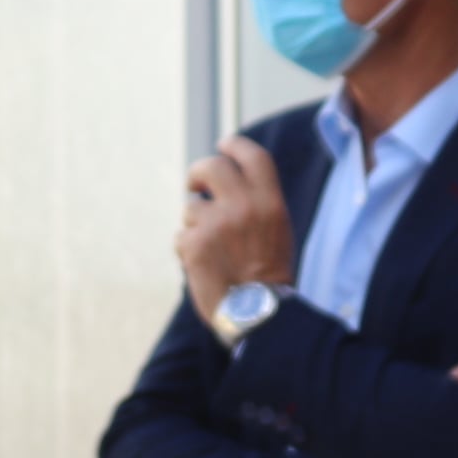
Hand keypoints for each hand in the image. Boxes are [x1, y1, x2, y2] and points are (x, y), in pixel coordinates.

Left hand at [177, 137, 297, 320]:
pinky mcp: (195, 244)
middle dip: (198, 172)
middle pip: (212, 167)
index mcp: (270, 202)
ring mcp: (217, 223)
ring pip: (191, 208)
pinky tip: (204, 268)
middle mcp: (244, 206)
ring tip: (212, 251)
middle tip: (193, 184)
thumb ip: (255, 202)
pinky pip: (181, 237)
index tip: (223, 144)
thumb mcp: (276, 230)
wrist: (260, 313)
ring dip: (195, 225)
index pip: (253, 156)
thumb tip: (225, 182)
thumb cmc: (268, 275)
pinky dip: (188, 251)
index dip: (235, 145)